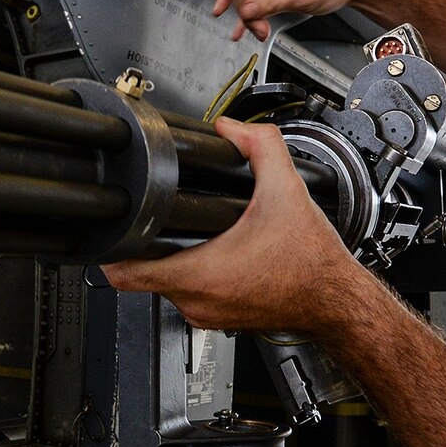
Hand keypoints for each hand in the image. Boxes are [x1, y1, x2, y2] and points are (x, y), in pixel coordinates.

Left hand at [103, 117, 366, 333]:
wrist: (336, 300)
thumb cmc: (312, 263)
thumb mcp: (286, 190)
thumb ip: (260, 146)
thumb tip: (233, 127)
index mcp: (200, 274)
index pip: (123, 272)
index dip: (109, 248)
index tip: (111, 229)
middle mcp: (196, 301)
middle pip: (142, 273)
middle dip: (145, 244)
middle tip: (152, 218)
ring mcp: (206, 314)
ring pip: (166, 284)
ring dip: (170, 258)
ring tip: (187, 233)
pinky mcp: (217, 319)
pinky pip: (189, 294)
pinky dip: (193, 272)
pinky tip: (211, 252)